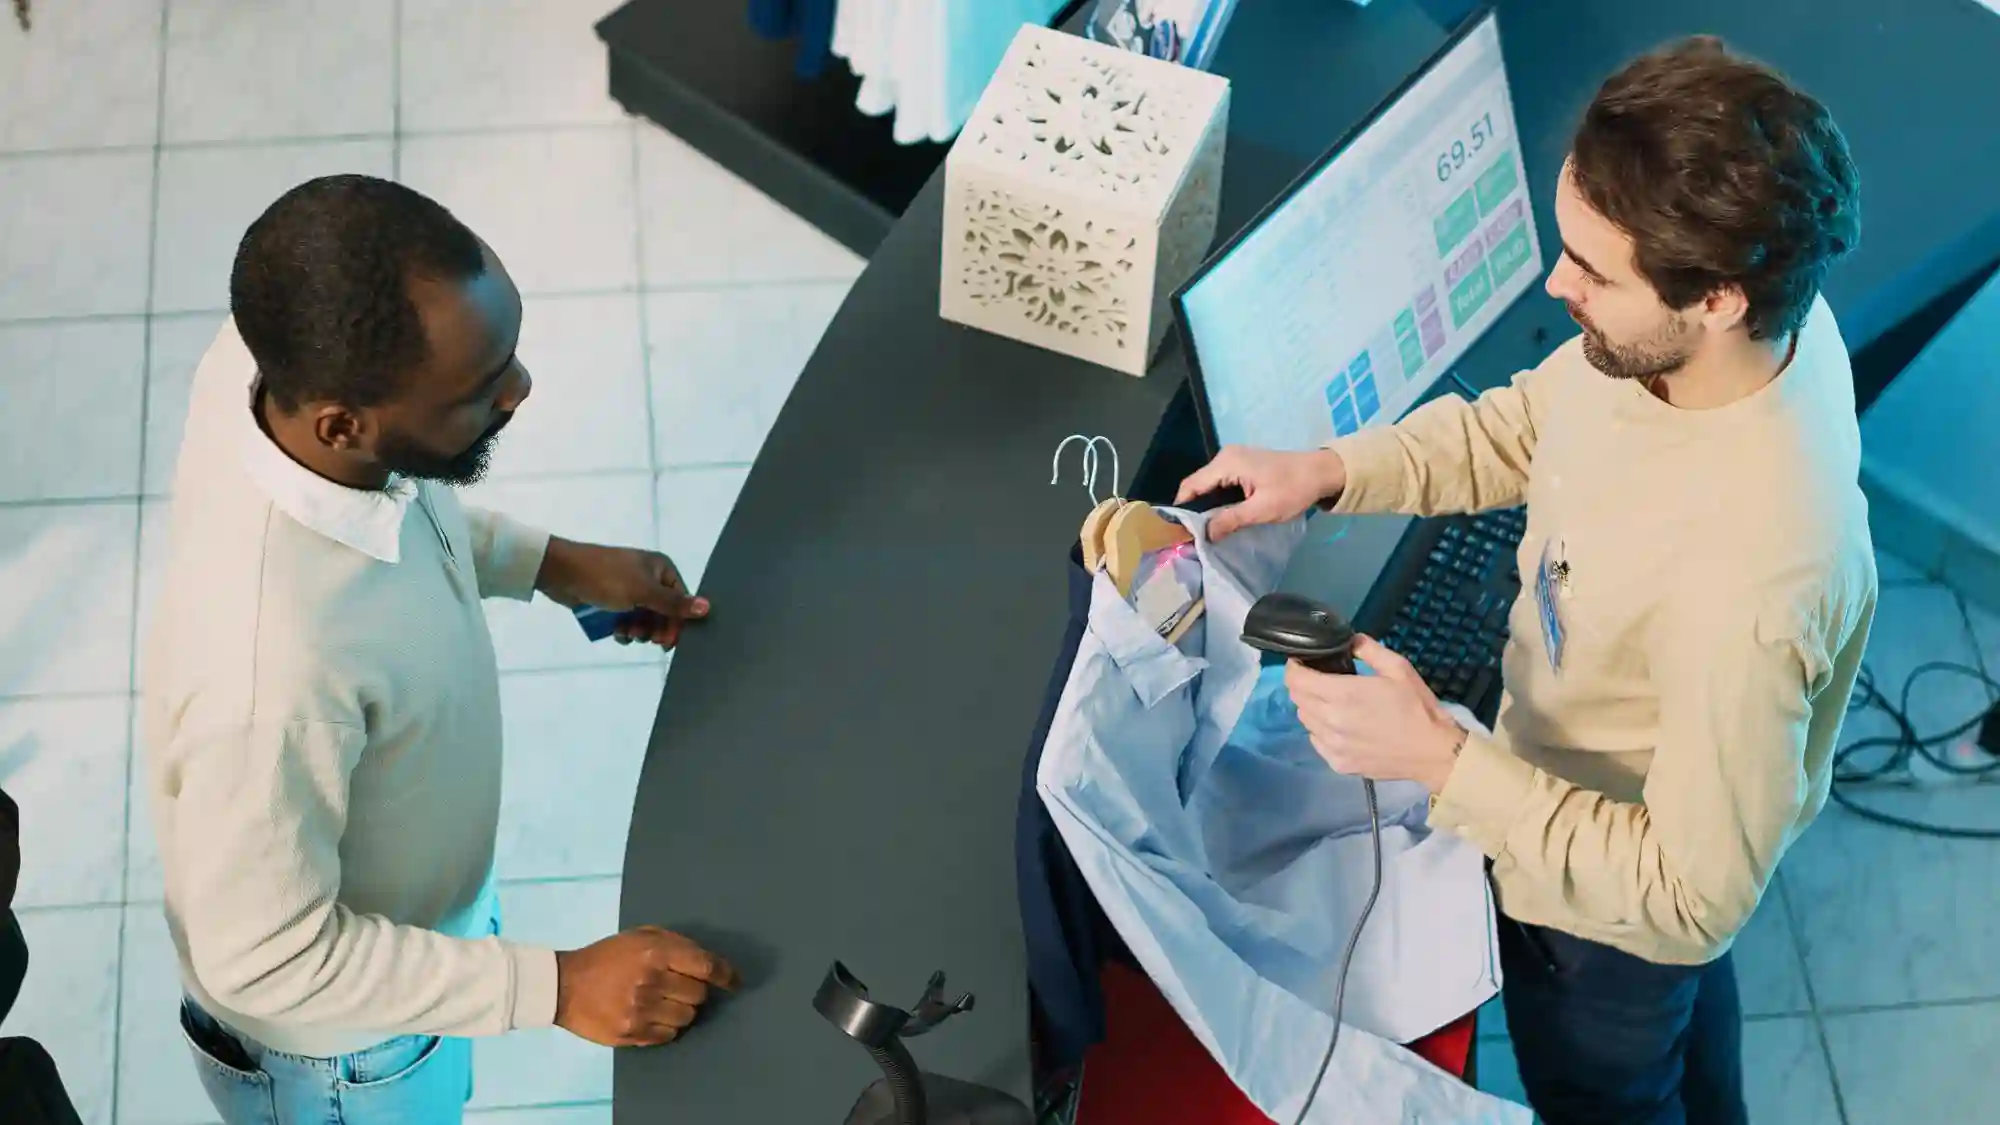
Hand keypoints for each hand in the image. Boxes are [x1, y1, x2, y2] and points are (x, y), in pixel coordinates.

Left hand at [537, 539, 708, 647]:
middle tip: (645, 639)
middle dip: (655, 628)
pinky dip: (624, 629)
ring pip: (645, 618)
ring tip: (626, 634)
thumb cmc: (605, 578)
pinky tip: (617, 633)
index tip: (667, 642)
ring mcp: (629, 589)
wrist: (561, 572)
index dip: (677, 623)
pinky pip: (627, 619)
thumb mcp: (642, 592)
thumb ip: (674, 603)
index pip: (680, 601)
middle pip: (664, 612)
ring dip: (638, 631)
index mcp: (661, 569)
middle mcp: (649, 577)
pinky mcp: (612, 600)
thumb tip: (708, 608)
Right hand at [554, 926, 740, 1046]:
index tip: (735, 982)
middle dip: (693, 990)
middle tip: (676, 987)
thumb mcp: (640, 936)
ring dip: (680, 1010)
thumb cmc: (607, 956)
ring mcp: (641, 1010)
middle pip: (699, 994)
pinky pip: (668, 1035)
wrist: (564, 985)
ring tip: (660, 1002)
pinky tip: (650, 1016)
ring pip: (687, 1017)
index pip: (705, 966)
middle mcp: (651, 981)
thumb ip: (674, 944)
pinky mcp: (632, 1033)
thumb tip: (709, 964)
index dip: (726, 975)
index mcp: (655, 952)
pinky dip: (665, 1027)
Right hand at [1174, 446, 1347, 539]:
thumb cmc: (1292, 489)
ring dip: (1207, 506)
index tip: (1179, 533)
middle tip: (1193, 536)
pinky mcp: (1243, 464)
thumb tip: (1205, 535)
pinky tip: (1222, 517)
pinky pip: (1221, 483)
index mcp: (1226, 463)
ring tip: (1206, 530)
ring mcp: (1234, 458)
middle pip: (1198, 485)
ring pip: (1209, 485)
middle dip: (1194, 510)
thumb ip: (1230, 520)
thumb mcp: (1262, 510)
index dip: (1182, 509)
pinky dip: (1218, 499)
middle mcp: (1225, 456)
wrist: (1321, 472)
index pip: (1190, 486)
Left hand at [1284, 635, 1465, 792]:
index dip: (1294, 667)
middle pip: (1297, 699)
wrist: (1433, 752)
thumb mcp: (1398, 667)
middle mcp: (1330, 721)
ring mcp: (1332, 746)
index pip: (1295, 679)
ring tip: (1332, 703)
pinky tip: (1341, 727)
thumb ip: (1368, 649)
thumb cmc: (1417, 706)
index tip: (1302, 662)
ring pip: (1305, 720)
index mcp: (1342, 694)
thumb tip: (1349, 640)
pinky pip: (1316, 741)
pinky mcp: (1338, 764)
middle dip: (1303, 685)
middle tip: (1321, 680)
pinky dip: (1321, 730)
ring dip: (1311, 707)